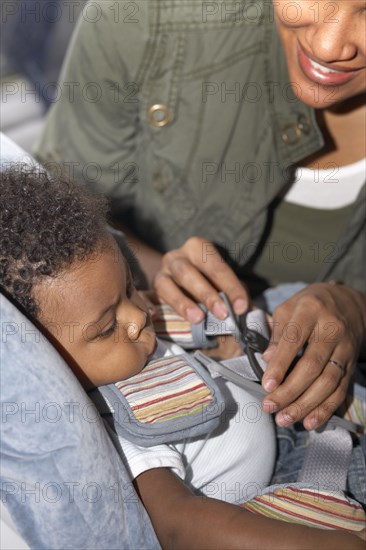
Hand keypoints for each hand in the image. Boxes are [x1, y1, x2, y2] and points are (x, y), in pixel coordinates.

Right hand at [153, 236, 248, 323]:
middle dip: (206, 294)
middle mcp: (175, 257)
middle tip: (222, 314)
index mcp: (197, 248)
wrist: (179, 280)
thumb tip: (252, 315)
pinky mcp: (148, 290)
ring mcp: (159, 273)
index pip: (216, 267)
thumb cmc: (208, 281)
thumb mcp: (222, 282)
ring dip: (182, 302)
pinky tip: (155, 316)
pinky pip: (144, 297)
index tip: (241, 308)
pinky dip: (150, 306)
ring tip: (197, 319)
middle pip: (187, 272)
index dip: (231, 287)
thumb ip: (234, 295)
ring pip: (165, 284)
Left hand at [261, 283, 365, 429]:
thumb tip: (266, 359)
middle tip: (269, 406)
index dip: (280, 364)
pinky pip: (341, 390)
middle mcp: (331, 329)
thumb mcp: (288, 308)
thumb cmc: (309, 306)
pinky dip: (325, 409)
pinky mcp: (351, 364)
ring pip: (328, 381)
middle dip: (289, 390)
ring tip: (284, 418)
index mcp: (310, 310)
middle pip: (312, 365)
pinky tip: (309, 422)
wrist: (348, 303)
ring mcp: (345, 348)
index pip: (294, 339)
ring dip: (305, 404)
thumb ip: (277, 333)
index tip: (266, 385)